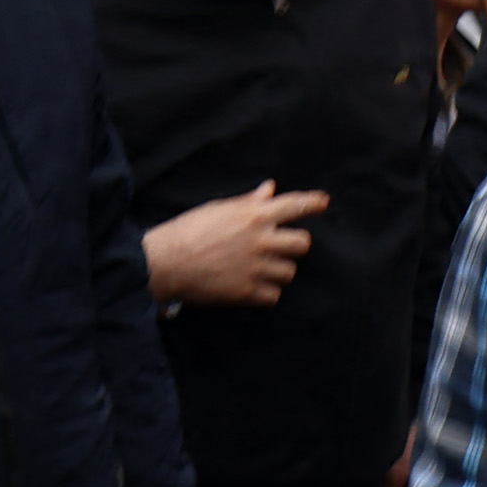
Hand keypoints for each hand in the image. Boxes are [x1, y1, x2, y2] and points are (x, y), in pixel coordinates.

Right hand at [144, 183, 329, 306]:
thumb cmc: (187, 231)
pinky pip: (273, 296)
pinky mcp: (246, 292)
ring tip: (259, 269)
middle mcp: (262, 241)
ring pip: (289, 272)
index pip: (295, 205)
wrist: (163, 263)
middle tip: (278, 247)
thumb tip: (269, 190)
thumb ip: (248, 202)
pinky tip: (253, 288)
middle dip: (293, 245)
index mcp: (255, 216)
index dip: (313, 203)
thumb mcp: (219, 209)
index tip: (323, 203)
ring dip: (278, 271)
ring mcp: (256, 268)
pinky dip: (266, 293)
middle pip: (302, 244)